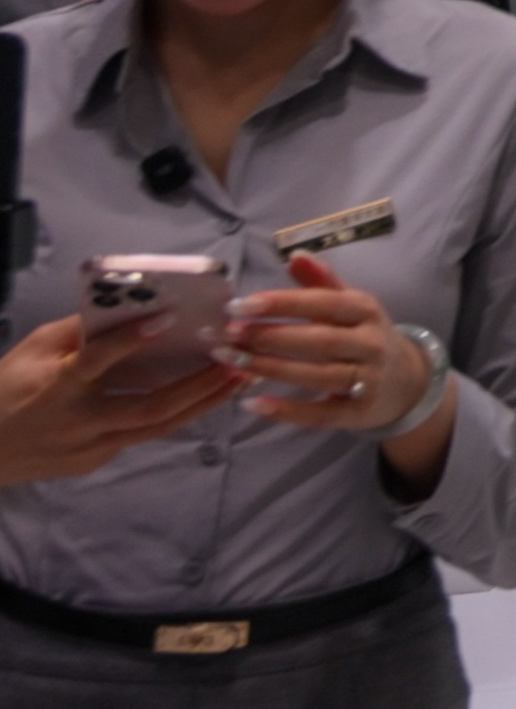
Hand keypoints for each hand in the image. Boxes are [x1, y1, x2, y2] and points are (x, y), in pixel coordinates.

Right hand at [0, 310, 237, 484]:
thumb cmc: (3, 390)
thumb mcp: (31, 351)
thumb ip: (75, 331)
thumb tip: (124, 306)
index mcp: (57, 388)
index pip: (96, 362)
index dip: (130, 340)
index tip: (168, 317)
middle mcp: (79, 422)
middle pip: (148, 407)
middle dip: (198, 385)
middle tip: (235, 358)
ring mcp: (90, 448)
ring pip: (157, 428)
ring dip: (202, 402)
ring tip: (239, 377)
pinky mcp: (96, 462)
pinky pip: (141, 435)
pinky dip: (173, 414)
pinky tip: (203, 395)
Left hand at [216, 256, 426, 433]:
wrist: (407, 382)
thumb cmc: (366, 336)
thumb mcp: (352, 305)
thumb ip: (322, 282)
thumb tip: (295, 254)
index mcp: (366, 311)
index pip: (324, 303)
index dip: (283, 303)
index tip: (241, 305)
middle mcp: (370, 344)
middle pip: (318, 340)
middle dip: (270, 336)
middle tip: (229, 334)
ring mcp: (367, 380)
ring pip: (314, 375)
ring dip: (270, 368)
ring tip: (232, 361)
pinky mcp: (358, 413)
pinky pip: (319, 413)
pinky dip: (286, 410)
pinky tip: (253, 403)